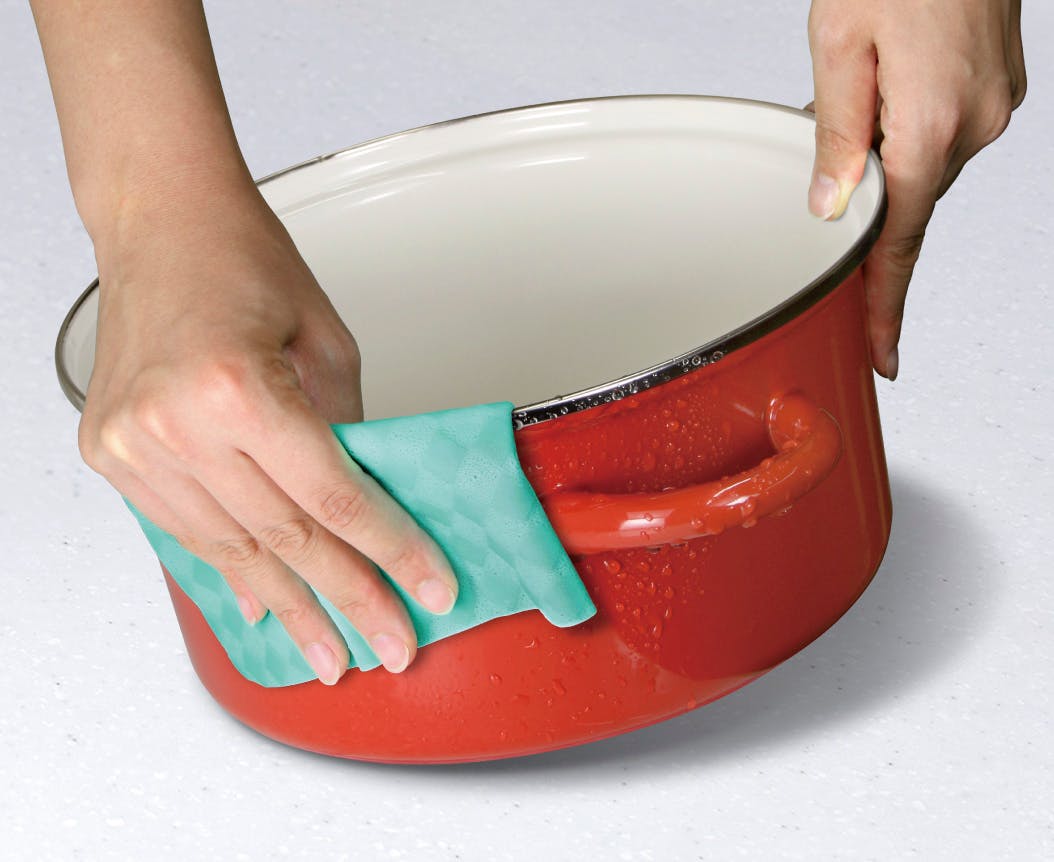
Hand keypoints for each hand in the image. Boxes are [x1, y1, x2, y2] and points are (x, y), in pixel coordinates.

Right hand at [78, 179, 458, 683]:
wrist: (161, 224)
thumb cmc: (243, 262)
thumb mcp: (325, 343)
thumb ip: (345, 431)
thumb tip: (365, 507)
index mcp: (236, 387)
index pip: (334, 497)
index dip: (389, 551)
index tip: (428, 588)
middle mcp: (176, 423)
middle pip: (287, 538)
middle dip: (348, 600)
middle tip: (390, 645)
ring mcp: (137, 445)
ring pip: (233, 551)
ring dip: (290, 607)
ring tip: (331, 651)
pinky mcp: (115, 454)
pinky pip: (184, 533)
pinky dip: (230, 573)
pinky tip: (263, 609)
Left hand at [807, 0, 1025, 379]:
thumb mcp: (839, 43)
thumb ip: (834, 133)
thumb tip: (831, 207)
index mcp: (928, 126)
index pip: (898, 245)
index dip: (882, 306)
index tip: (879, 352)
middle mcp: (975, 125)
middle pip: (904, 202)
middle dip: (862, 191)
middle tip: (828, 134)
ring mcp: (995, 105)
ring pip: (922, 165)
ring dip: (885, 149)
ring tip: (864, 85)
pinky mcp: (1001, 86)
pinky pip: (943, 132)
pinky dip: (909, 124)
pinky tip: (893, 80)